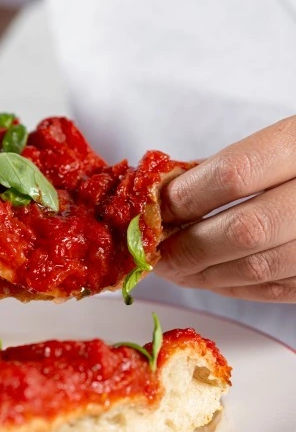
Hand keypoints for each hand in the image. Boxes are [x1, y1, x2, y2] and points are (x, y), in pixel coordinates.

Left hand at [156, 117, 295, 302]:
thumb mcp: (284, 140)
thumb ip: (229, 166)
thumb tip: (162, 198)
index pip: (236, 173)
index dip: (184, 197)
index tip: (150, 209)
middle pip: (246, 230)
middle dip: (188, 245)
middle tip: (153, 250)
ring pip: (260, 270)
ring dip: (204, 274)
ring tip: (173, 267)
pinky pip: (277, 291)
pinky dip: (234, 288)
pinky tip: (210, 278)